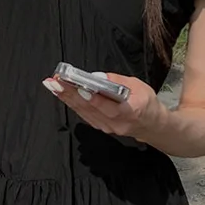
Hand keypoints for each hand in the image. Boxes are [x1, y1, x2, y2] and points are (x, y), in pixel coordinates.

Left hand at [44, 68, 163, 147]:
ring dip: (67, 98)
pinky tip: (62, 94)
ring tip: (54, 86)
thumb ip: (118, 81)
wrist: (151, 125)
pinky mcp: (101, 127)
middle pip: (91, 109)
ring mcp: (107, 128)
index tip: (80, 89)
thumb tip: (98, 77)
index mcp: (130, 112)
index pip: (109, 107)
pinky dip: (72, 104)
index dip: (94, 99)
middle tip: (56, 82)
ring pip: (84, 112)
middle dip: (71, 94)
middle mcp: (116, 123)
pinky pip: (84, 115)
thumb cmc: (146, 103)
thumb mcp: (139, 85)